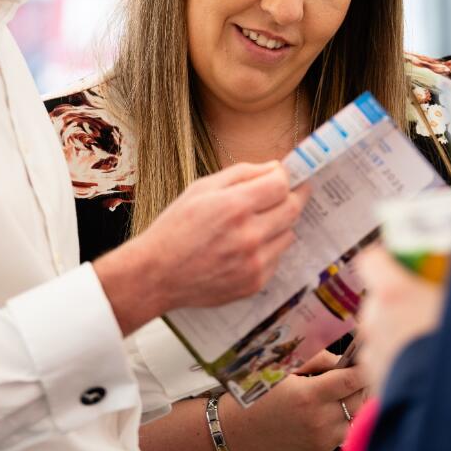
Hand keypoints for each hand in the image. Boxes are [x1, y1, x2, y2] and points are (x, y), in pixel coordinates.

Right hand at [95, 162, 309, 333]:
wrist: (157, 275)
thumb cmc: (175, 227)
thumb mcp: (201, 189)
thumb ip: (241, 174)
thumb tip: (274, 167)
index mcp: (234, 207)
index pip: (281, 185)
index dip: (285, 176)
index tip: (283, 174)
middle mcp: (249, 236)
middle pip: (293, 209)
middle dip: (293, 196)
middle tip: (289, 192)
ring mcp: (254, 263)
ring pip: (288, 234)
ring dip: (279, 224)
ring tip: (256, 222)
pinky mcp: (255, 283)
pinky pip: (276, 258)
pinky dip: (268, 248)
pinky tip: (245, 247)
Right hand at [224, 351, 366, 450]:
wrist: (239, 431)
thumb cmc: (256, 395)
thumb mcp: (282, 368)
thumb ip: (316, 360)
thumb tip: (342, 360)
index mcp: (310, 395)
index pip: (352, 380)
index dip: (362, 368)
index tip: (363, 359)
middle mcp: (320, 420)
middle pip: (358, 399)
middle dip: (358, 384)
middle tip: (348, 373)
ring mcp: (322, 439)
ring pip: (355, 417)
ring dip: (352, 403)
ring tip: (337, 391)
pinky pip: (344, 432)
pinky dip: (342, 418)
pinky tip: (326, 409)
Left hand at [356, 246, 444, 394]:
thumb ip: (450, 279)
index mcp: (393, 293)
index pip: (372, 260)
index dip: (388, 260)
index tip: (407, 265)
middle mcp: (375, 319)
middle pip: (378, 297)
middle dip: (399, 300)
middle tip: (428, 308)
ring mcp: (372, 351)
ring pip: (379, 329)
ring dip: (398, 331)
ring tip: (430, 344)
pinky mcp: (376, 380)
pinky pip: (383, 359)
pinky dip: (399, 358)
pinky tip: (425, 367)